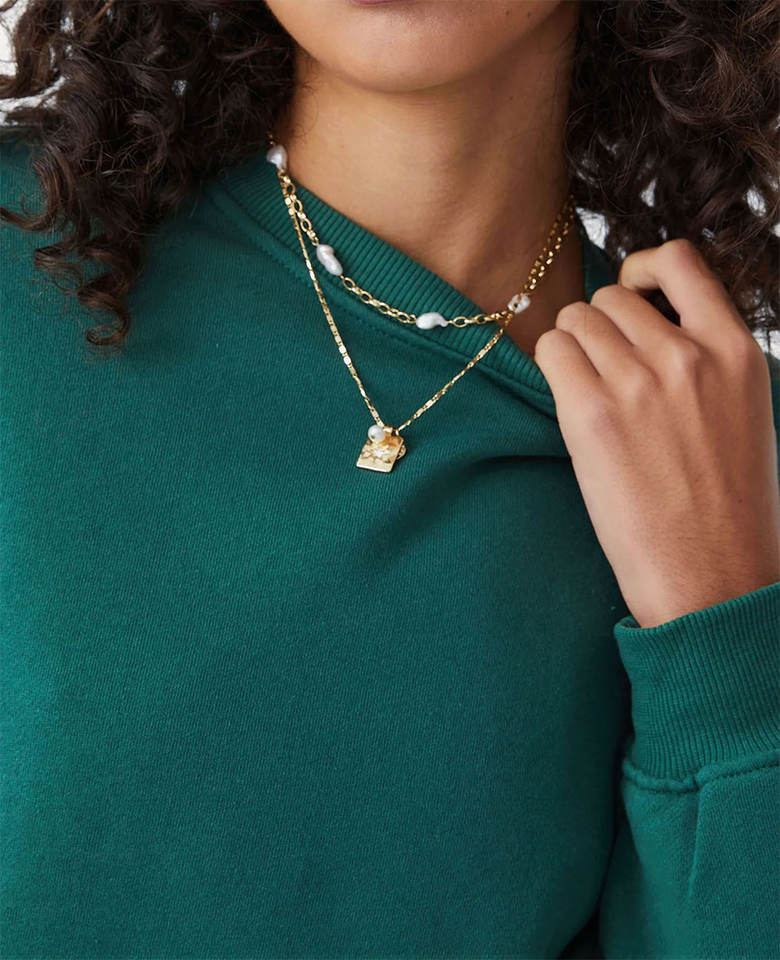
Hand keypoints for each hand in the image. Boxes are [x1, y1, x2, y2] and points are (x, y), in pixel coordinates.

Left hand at [533, 237, 779, 628]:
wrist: (713, 578)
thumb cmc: (730, 509)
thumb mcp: (744, 414)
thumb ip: (705, 361)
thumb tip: (647, 326)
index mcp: (737, 351)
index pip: (680, 261)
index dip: (643, 271)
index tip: (633, 296)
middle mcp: (688, 356)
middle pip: (611, 296)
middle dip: (600, 326)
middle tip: (604, 371)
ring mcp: (639, 383)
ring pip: (576, 319)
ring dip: (573, 347)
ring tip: (588, 391)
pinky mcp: (592, 416)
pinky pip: (551, 352)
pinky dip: (552, 367)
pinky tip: (568, 401)